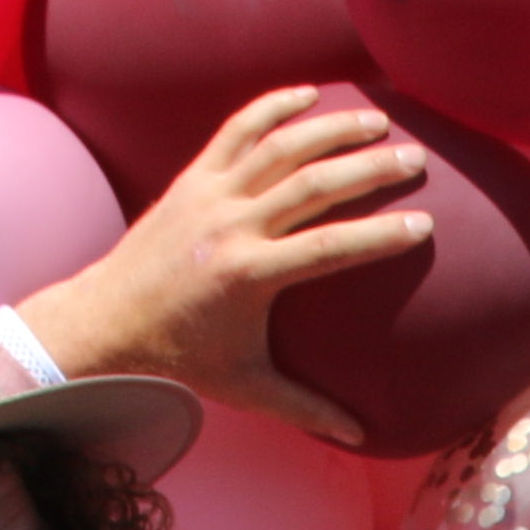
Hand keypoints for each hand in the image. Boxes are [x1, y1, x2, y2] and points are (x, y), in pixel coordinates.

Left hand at [12, 85, 437, 445]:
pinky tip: (309, 93)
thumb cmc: (179, 357)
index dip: (380, 235)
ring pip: (278, 146)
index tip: (423, 224)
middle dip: (369, 167)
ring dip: (331, 127)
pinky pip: (236, 130)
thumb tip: (358, 436)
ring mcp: (209, 195)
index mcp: (250, 276)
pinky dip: (272, 107)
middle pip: (313, 184)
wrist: (107, 321)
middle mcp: (231, 227)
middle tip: (415, 158)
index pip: (330, 248)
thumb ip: (304, 406)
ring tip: (376, 118)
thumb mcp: (244, 387)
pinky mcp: (191, 177)